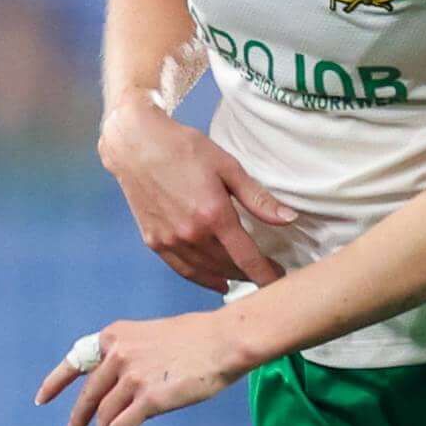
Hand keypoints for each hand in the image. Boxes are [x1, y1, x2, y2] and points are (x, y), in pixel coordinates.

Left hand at [33, 311, 252, 425]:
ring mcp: (132, 377)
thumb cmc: (199, 337)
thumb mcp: (153, 336)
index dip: (56, 382)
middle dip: (78, 415)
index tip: (42, 398)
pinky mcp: (149, 399)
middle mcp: (118, 355)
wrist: (226, 340)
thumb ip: (132, 355)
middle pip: (90, 393)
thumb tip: (120, 386)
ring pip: (104, 412)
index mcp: (116, 335)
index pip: (76, 360)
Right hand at [100, 106, 297, 293]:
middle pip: (228, 266)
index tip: (279, 279)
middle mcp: (191, 234)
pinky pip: (183, 269)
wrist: (136, 145)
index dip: (266, 274)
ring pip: (206, 271)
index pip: (247, 258)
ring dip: (228, 276)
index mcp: (214, 215)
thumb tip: (289, 219)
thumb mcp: (227, 167)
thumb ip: (257, 198)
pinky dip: (202, 278)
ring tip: (244, 275)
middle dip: (250, 272)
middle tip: (267, 271)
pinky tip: (216, 280)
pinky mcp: (153, 241)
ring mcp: (170, 241)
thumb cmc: (185, 149)